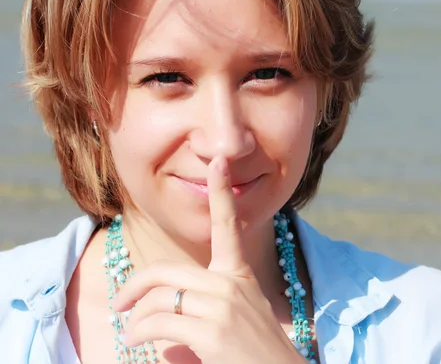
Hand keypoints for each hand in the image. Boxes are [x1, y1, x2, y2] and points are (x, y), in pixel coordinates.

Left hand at [113, 156, 305, 363]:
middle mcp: (230, 283)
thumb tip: (162, 338)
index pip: (228, 225)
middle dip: (134, 285)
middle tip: (120, 302)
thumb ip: (203, 314)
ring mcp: (221, 307)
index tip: (219, 160)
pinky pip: (157, 324)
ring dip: (135, 320)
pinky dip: (139, 334)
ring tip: (132, 334)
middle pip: (165, 271)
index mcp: (239, 274)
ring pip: (157, 300)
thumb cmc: (256, 351)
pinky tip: (138, 343)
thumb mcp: (236, 319)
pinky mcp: (211, 333)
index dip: (222, 191)